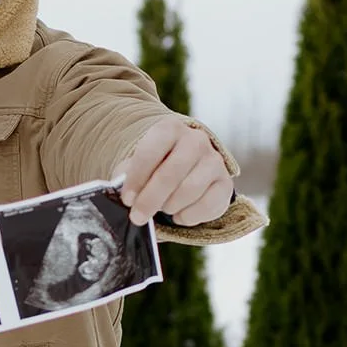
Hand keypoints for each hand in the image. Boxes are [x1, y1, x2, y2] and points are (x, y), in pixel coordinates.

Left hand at [114, 118, 234, 226]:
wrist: (186, 167)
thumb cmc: (155, 166)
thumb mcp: (137, 165)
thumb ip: (128, 174)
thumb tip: (121, 190)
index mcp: (169, 129)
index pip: (150, 152)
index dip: (136, 178)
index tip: (127, 199)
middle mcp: (196, 140)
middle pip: (170, 174)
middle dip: (150, 200)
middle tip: (137, 217)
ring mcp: (214, 161)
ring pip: (189, 191)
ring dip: (170, 206)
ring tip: (162, 208)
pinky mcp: (225, 183)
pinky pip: (207, 206)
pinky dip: (189, 217)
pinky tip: (179, 214)